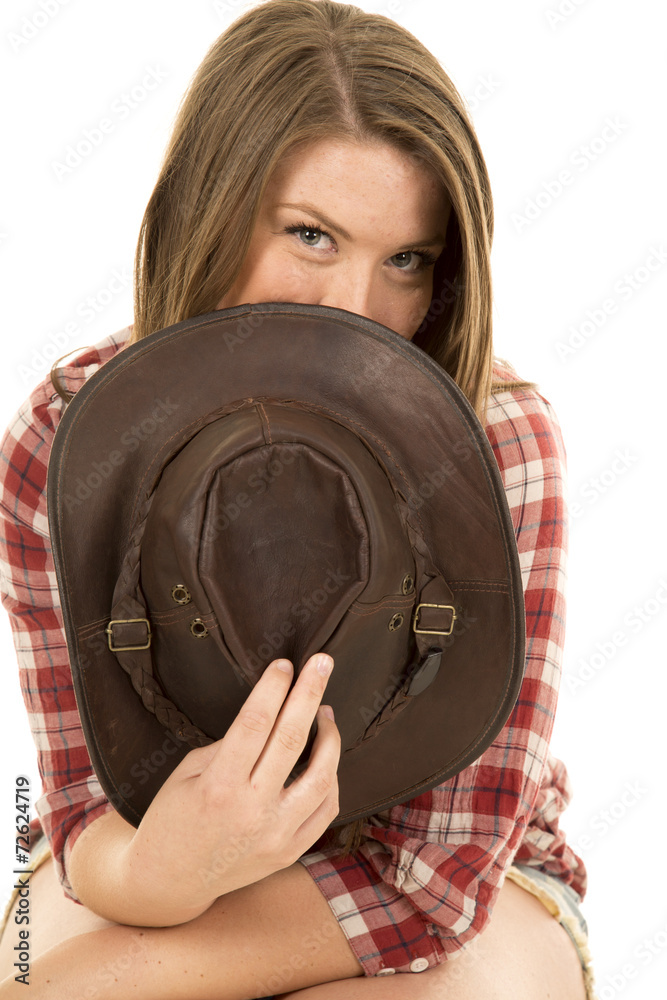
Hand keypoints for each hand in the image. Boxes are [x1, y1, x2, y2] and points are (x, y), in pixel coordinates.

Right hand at [122, 653, 339, 916]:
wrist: (169, 881)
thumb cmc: (172, 818)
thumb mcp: (187, 773)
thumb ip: (229, 747)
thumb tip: (270, 719)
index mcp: (218, 787)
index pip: (254, 724)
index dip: (272, 689)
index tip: (284, 664)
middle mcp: (251, 811)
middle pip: (292, 740)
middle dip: (310, 694)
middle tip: (322, 662)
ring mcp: (275, 835)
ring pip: (322, 777)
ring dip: (329, 738)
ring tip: (325, 711)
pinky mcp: (289, 852)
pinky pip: (326, 809)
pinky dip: (331, 778)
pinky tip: (325, 757)